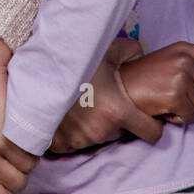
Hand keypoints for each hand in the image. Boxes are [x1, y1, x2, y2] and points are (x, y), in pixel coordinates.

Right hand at [49, 37, 164, 152]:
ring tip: (83, 106)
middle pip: (120, 134)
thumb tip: (142, 57)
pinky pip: (72, 145)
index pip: (152, 133)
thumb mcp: (111, 49)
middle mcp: (100, 129)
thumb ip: (133, 53)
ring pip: (96, 139)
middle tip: (104, 102)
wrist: (39, 65)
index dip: (153, 125)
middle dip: (117, 122)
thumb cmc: (77, 57)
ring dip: (93, 127)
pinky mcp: (59, 140)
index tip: (148, 117)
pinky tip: (67, 116)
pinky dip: (71, 133)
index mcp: (118, 110)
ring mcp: (78, 137)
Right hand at [119, 41, 193, 124]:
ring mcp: (179, 77)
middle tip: (179, 98)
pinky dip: (178, 120)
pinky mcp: (174, 96)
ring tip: (167, 102)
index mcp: (184, 49)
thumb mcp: (170, 61)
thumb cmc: (144, 78)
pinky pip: (190, 117)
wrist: (117, 86)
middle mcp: (184, 60)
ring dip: (187, 110)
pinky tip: (163, 110)